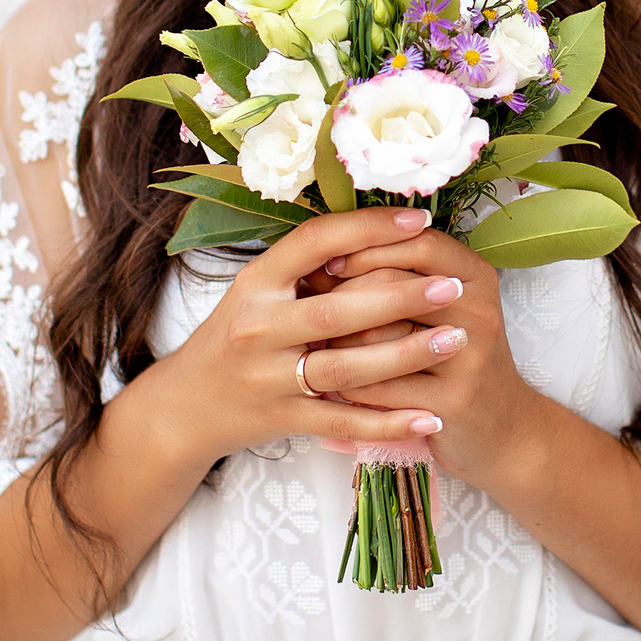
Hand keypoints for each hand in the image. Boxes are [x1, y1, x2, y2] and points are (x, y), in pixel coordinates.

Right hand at [139, 207, 473, 467]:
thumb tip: (378, 229)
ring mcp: (269, 378)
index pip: (316, 242)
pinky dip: (387, 422)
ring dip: (404, 355)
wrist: (184, 407)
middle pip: (337, 310)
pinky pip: (343, 422)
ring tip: (455, 341)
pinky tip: (429, 418)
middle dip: (400, 297)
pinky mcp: (282, 419)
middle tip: (452, 286)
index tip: (420, 219)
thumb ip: (306, 267)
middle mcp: (260, 327)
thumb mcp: (257, 292)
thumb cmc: (236, 337)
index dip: (369, 227)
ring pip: (345, 368)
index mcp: (256, 283)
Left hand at [315, 229, 547, 484]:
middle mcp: (479, 311)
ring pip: (378, 337)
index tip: (331, 263)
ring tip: (326, 350)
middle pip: (393, 286)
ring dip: (339, 346)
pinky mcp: (451, 402)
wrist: (502, 430)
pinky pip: (378, 387)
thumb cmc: (456, 361)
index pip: (417, 243)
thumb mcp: (444, 309)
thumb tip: (323, 256)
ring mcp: (468, 358)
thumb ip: (400, 277)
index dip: (368, 247)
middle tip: (315, 312)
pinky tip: (340, 388)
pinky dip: (349, 387)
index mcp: (476, 277)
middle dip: (343, 298)